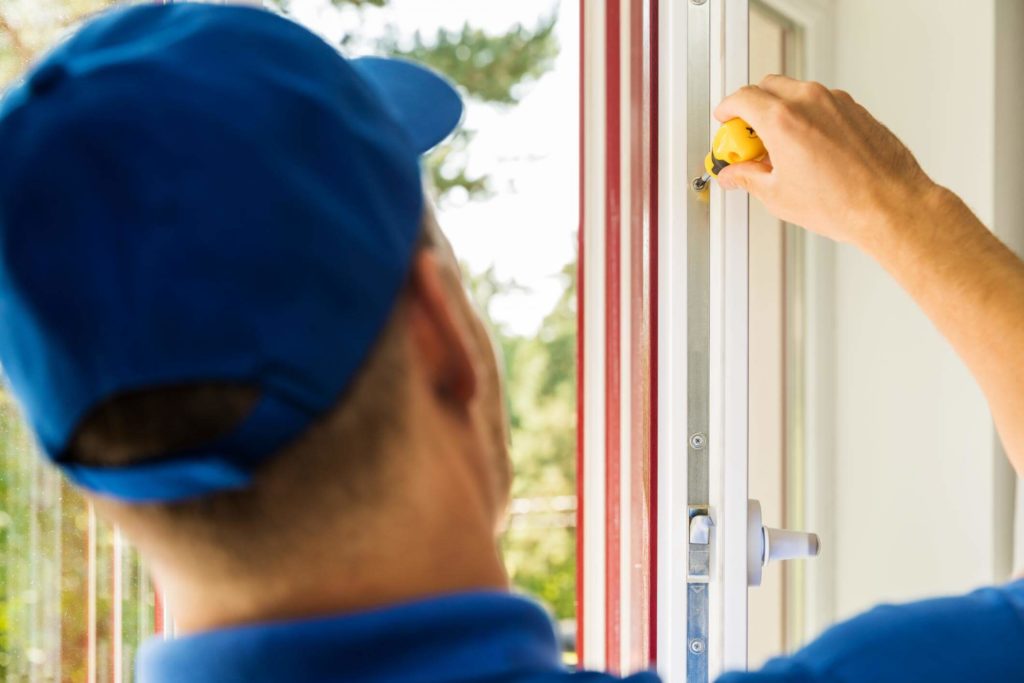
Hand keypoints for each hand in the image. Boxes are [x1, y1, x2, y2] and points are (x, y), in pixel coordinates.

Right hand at [715, 75, 935, 248]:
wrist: (889, 206)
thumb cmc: (843, 203)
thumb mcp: (779, 195)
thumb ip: (749, 177)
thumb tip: (734, 175)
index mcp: (783, 120)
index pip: (742, 98)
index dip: (727, 110)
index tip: (725, 120)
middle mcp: (810, 102)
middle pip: (767, 86)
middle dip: (751, 106)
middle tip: (747, 137)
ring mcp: (835, 102)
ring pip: (795, 91)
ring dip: (780, 110)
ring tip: (779, 147)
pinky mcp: (855, 109)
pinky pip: (820, 102)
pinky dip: (806, 115)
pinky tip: (806, 147)